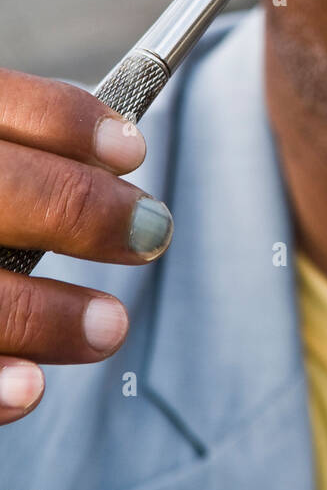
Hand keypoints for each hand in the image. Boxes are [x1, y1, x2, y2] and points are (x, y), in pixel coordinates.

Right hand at [0, 68, 172, 424]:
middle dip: (88, 213)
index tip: (130, 152)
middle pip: (6, 190)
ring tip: (108, 327)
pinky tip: (27, 389)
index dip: (77, 124)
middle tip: (149, 233)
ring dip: (51, 316)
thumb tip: (103, 156)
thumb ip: (0, 142)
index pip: (1, 100)